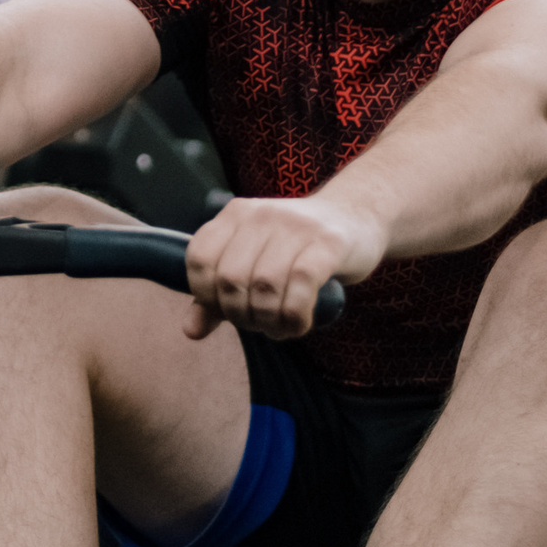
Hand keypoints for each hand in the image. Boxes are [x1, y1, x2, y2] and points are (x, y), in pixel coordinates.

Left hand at [184, 195, 384, 341]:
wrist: (356, 218)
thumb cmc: (297, 248)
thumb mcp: (253, 263)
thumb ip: (218, 296)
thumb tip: (190, 331)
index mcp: (235, 215)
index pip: (199, 259)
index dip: (205, 295)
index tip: (226, 310)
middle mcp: (262, 215)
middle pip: (230, 278)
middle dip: (241, 315)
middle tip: (259, 323)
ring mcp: (296, 226)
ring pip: (265, 286)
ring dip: (269, 320)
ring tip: (279, 327)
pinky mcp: (328, 243)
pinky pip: (301, 286)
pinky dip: (295, 316)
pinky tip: (299, 323)